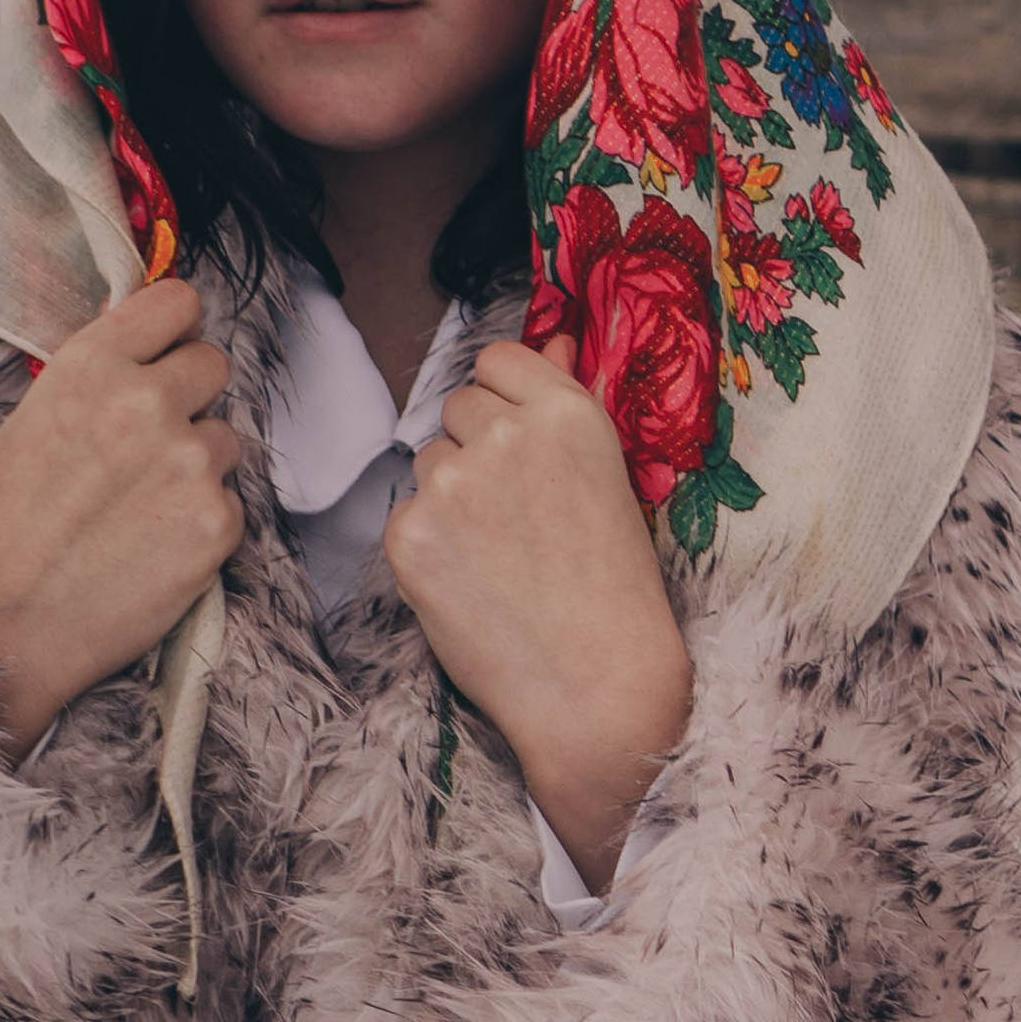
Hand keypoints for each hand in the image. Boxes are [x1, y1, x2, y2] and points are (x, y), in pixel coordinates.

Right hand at [0, 278, 242, 759]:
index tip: (168, 350)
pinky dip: (201, 524)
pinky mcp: (217, 522)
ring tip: (138, 509)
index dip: (174, 330)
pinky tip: (151, 548)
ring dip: (196, 465)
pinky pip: (230, 503)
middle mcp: (147, 402)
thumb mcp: (30, 422)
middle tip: (149, 443)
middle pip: (213, 364)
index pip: (177, 302)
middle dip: (189, 397)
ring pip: (224, 439)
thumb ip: (96, 379)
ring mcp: (189, 462)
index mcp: (91, 366)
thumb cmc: (0, 530)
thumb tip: (146, 349)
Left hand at [385, 336, 691, 892]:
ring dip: (452, 495)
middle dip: (477, 447)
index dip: (505, 401)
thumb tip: (548, 337)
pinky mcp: (409, 534)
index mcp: (566, 412)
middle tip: (518, 516)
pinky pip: (406, 514)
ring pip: (428, 461)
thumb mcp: (607, 477)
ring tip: (501, 556)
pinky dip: (429, 545)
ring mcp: (452, 482)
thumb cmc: (614, 585)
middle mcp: (505, 433)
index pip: (498, 360)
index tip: (521, 443)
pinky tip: (472, 582)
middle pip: (458, 407)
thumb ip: (565, 401)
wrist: (596, 684)